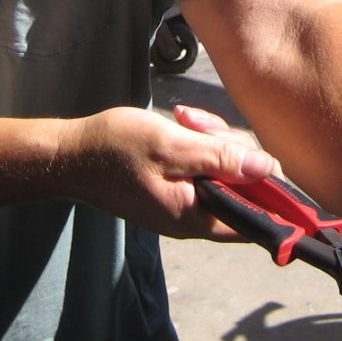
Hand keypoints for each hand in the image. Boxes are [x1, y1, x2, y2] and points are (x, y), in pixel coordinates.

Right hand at [59, 104, 275, 239]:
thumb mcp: (171, 146)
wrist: (68, 156)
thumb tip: (267, 169)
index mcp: (195, 218)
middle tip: (202, 126)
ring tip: (185, 120)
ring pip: (224, 173)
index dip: (273, 193)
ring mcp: (183, 204)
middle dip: (232, 151)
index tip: (269, 161)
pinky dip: (197, 144)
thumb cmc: (114, 149)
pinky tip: (181, 123)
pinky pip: (203, 168)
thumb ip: (220, 160)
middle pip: (243, 189)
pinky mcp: (174, 189)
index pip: (256, 220)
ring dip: (212, 141)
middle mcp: (194, 219)